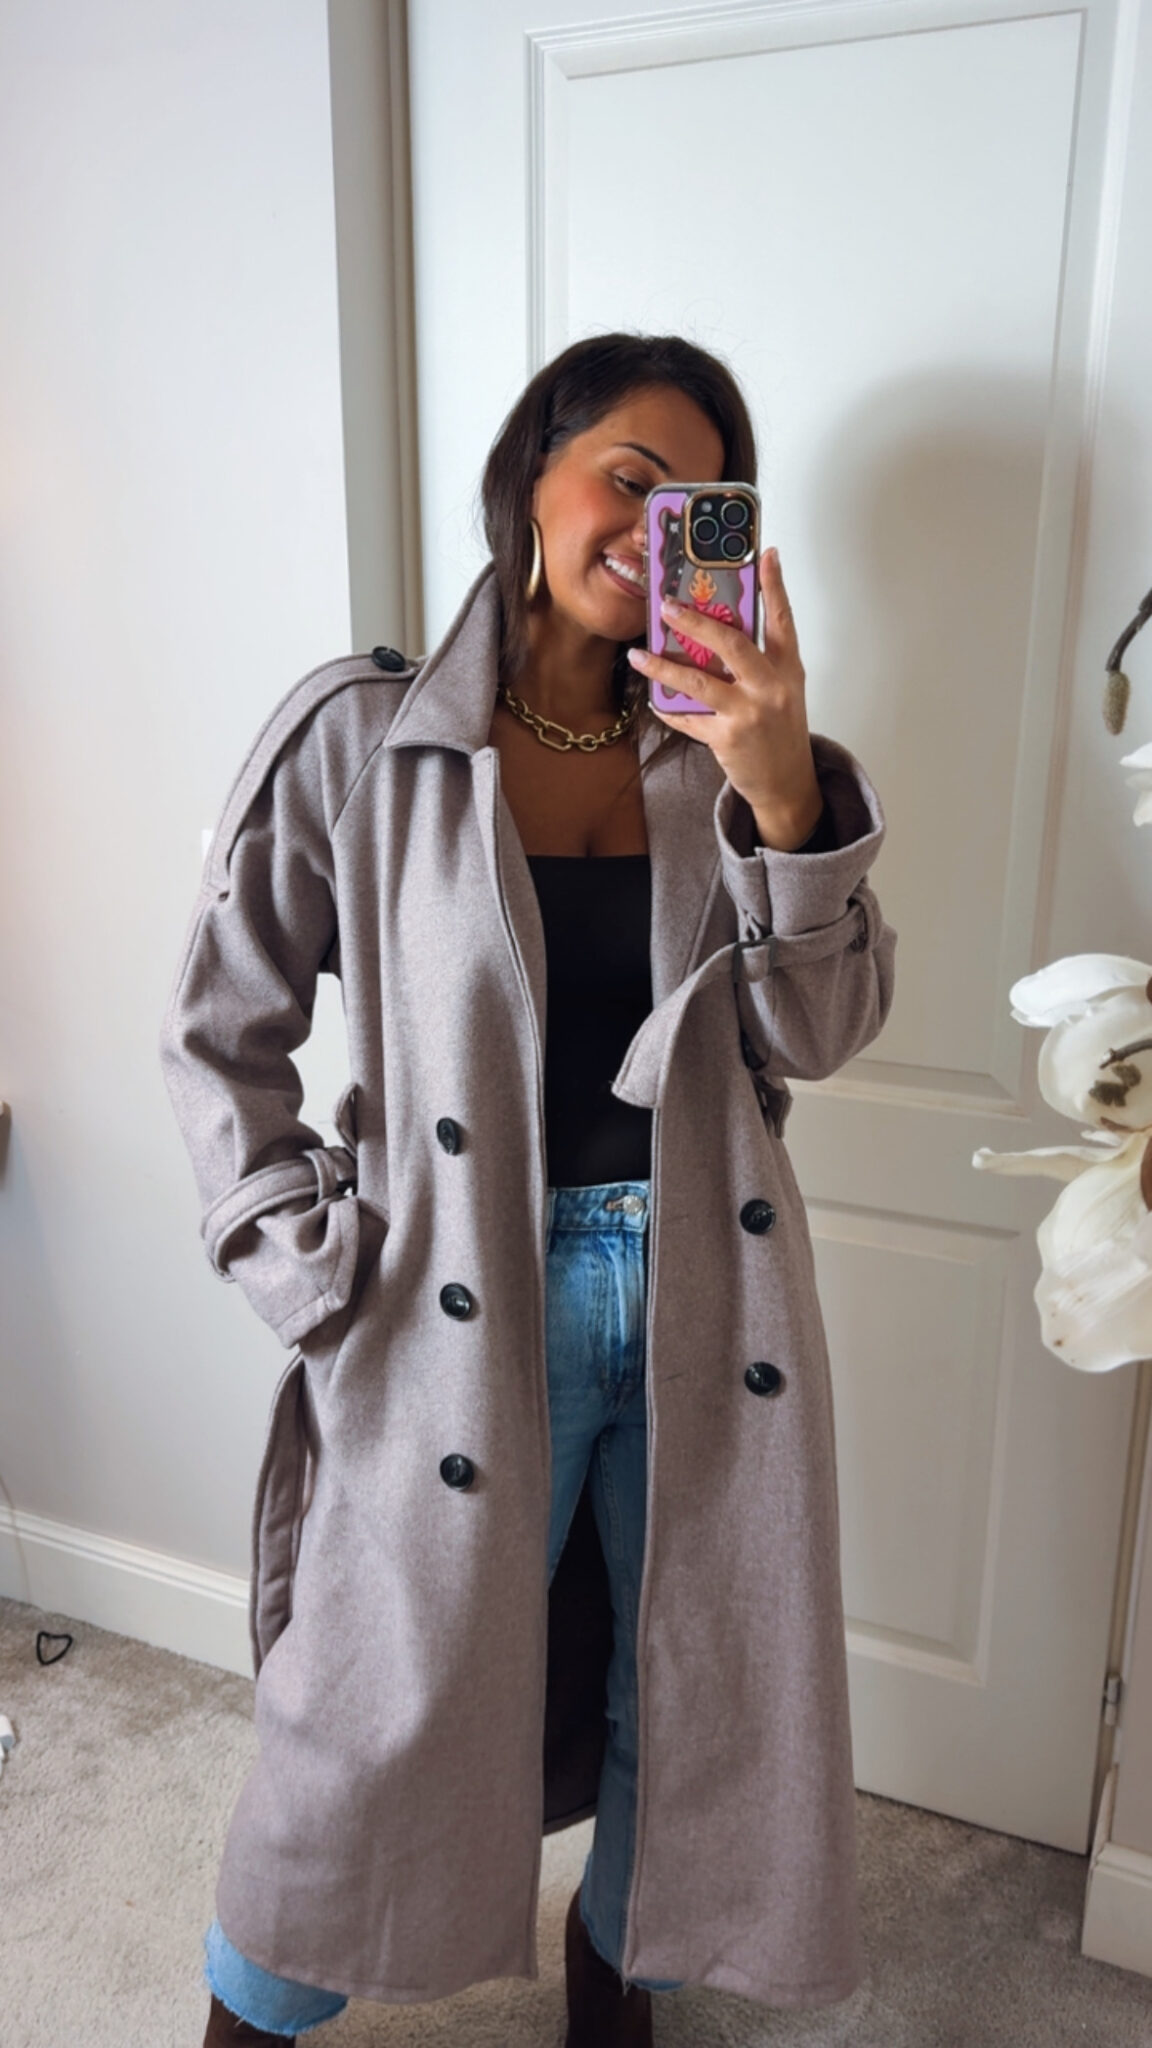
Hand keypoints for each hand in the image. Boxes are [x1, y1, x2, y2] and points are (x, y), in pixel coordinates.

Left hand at [628, 547, 822, 850]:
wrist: (788, 782)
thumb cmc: (781, 730)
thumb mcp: (784, 689)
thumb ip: (761, 659)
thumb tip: (720, 628)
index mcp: (789, 669)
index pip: (783, 618)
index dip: (774, 584)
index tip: (764, 553)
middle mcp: (771, 688)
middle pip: (733, 645)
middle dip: (697, 623)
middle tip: (668, 606)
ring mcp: (748, 714)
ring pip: (699, 683)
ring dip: (663, 667)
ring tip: (639, 653)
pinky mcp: (727, 738)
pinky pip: (688, 718)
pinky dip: (668, 708)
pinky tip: (654, 699)